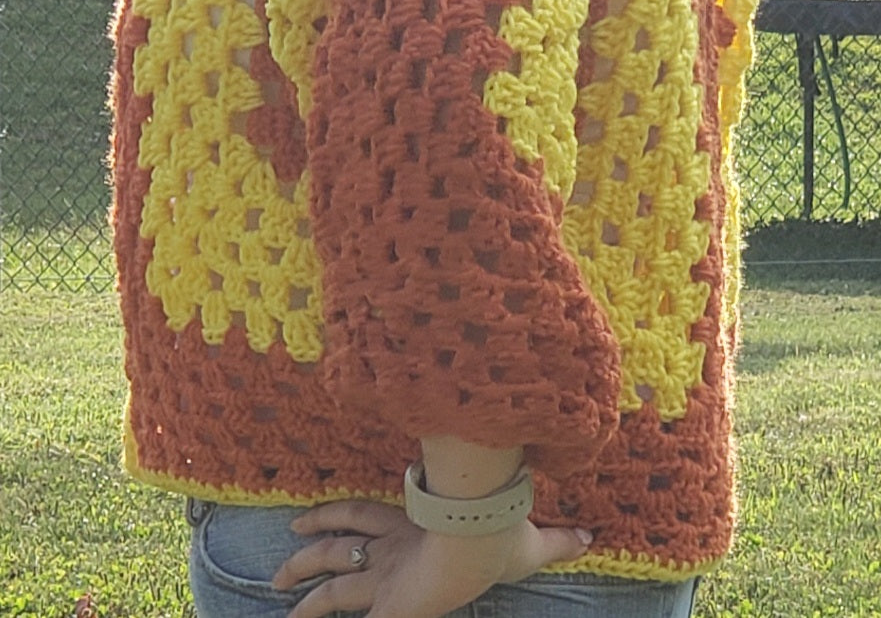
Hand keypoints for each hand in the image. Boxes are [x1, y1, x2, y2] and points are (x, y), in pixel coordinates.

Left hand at [272, 498, 592, 617]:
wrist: (481, 537)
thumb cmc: (500, 535)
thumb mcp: (530, 542)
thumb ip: (557, 541)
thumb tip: (593, 537)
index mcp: (410, 527)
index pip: (362, 517)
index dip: (335, 515)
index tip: (313, 517)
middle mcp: (389, 549)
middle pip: (337, 544)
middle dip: (308, 553)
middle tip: (282, 557)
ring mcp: (384, 577)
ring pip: (331, 580)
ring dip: (302, 585)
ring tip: (274, 590)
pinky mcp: (386, 606)